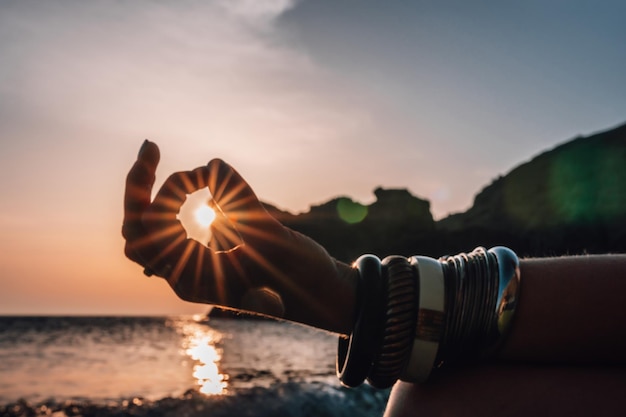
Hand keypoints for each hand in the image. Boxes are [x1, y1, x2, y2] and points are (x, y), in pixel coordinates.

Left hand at [123, 140, 356, 332]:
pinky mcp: (216, 248)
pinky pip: (185, 221)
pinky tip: (209, 178)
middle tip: (152, 147)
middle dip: (139, 186)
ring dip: (170, 190)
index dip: (145, 193)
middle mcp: (188, 271)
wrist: (320, 296)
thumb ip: (244, 206)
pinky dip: (190, 195)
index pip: (143, 234)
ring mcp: (200, 260)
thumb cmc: (302, 281)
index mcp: (190, 280)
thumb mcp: (275, 241)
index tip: (168, 162)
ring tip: (201, 173)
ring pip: (159, 225)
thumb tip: (214, 165)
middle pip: (139, 228)